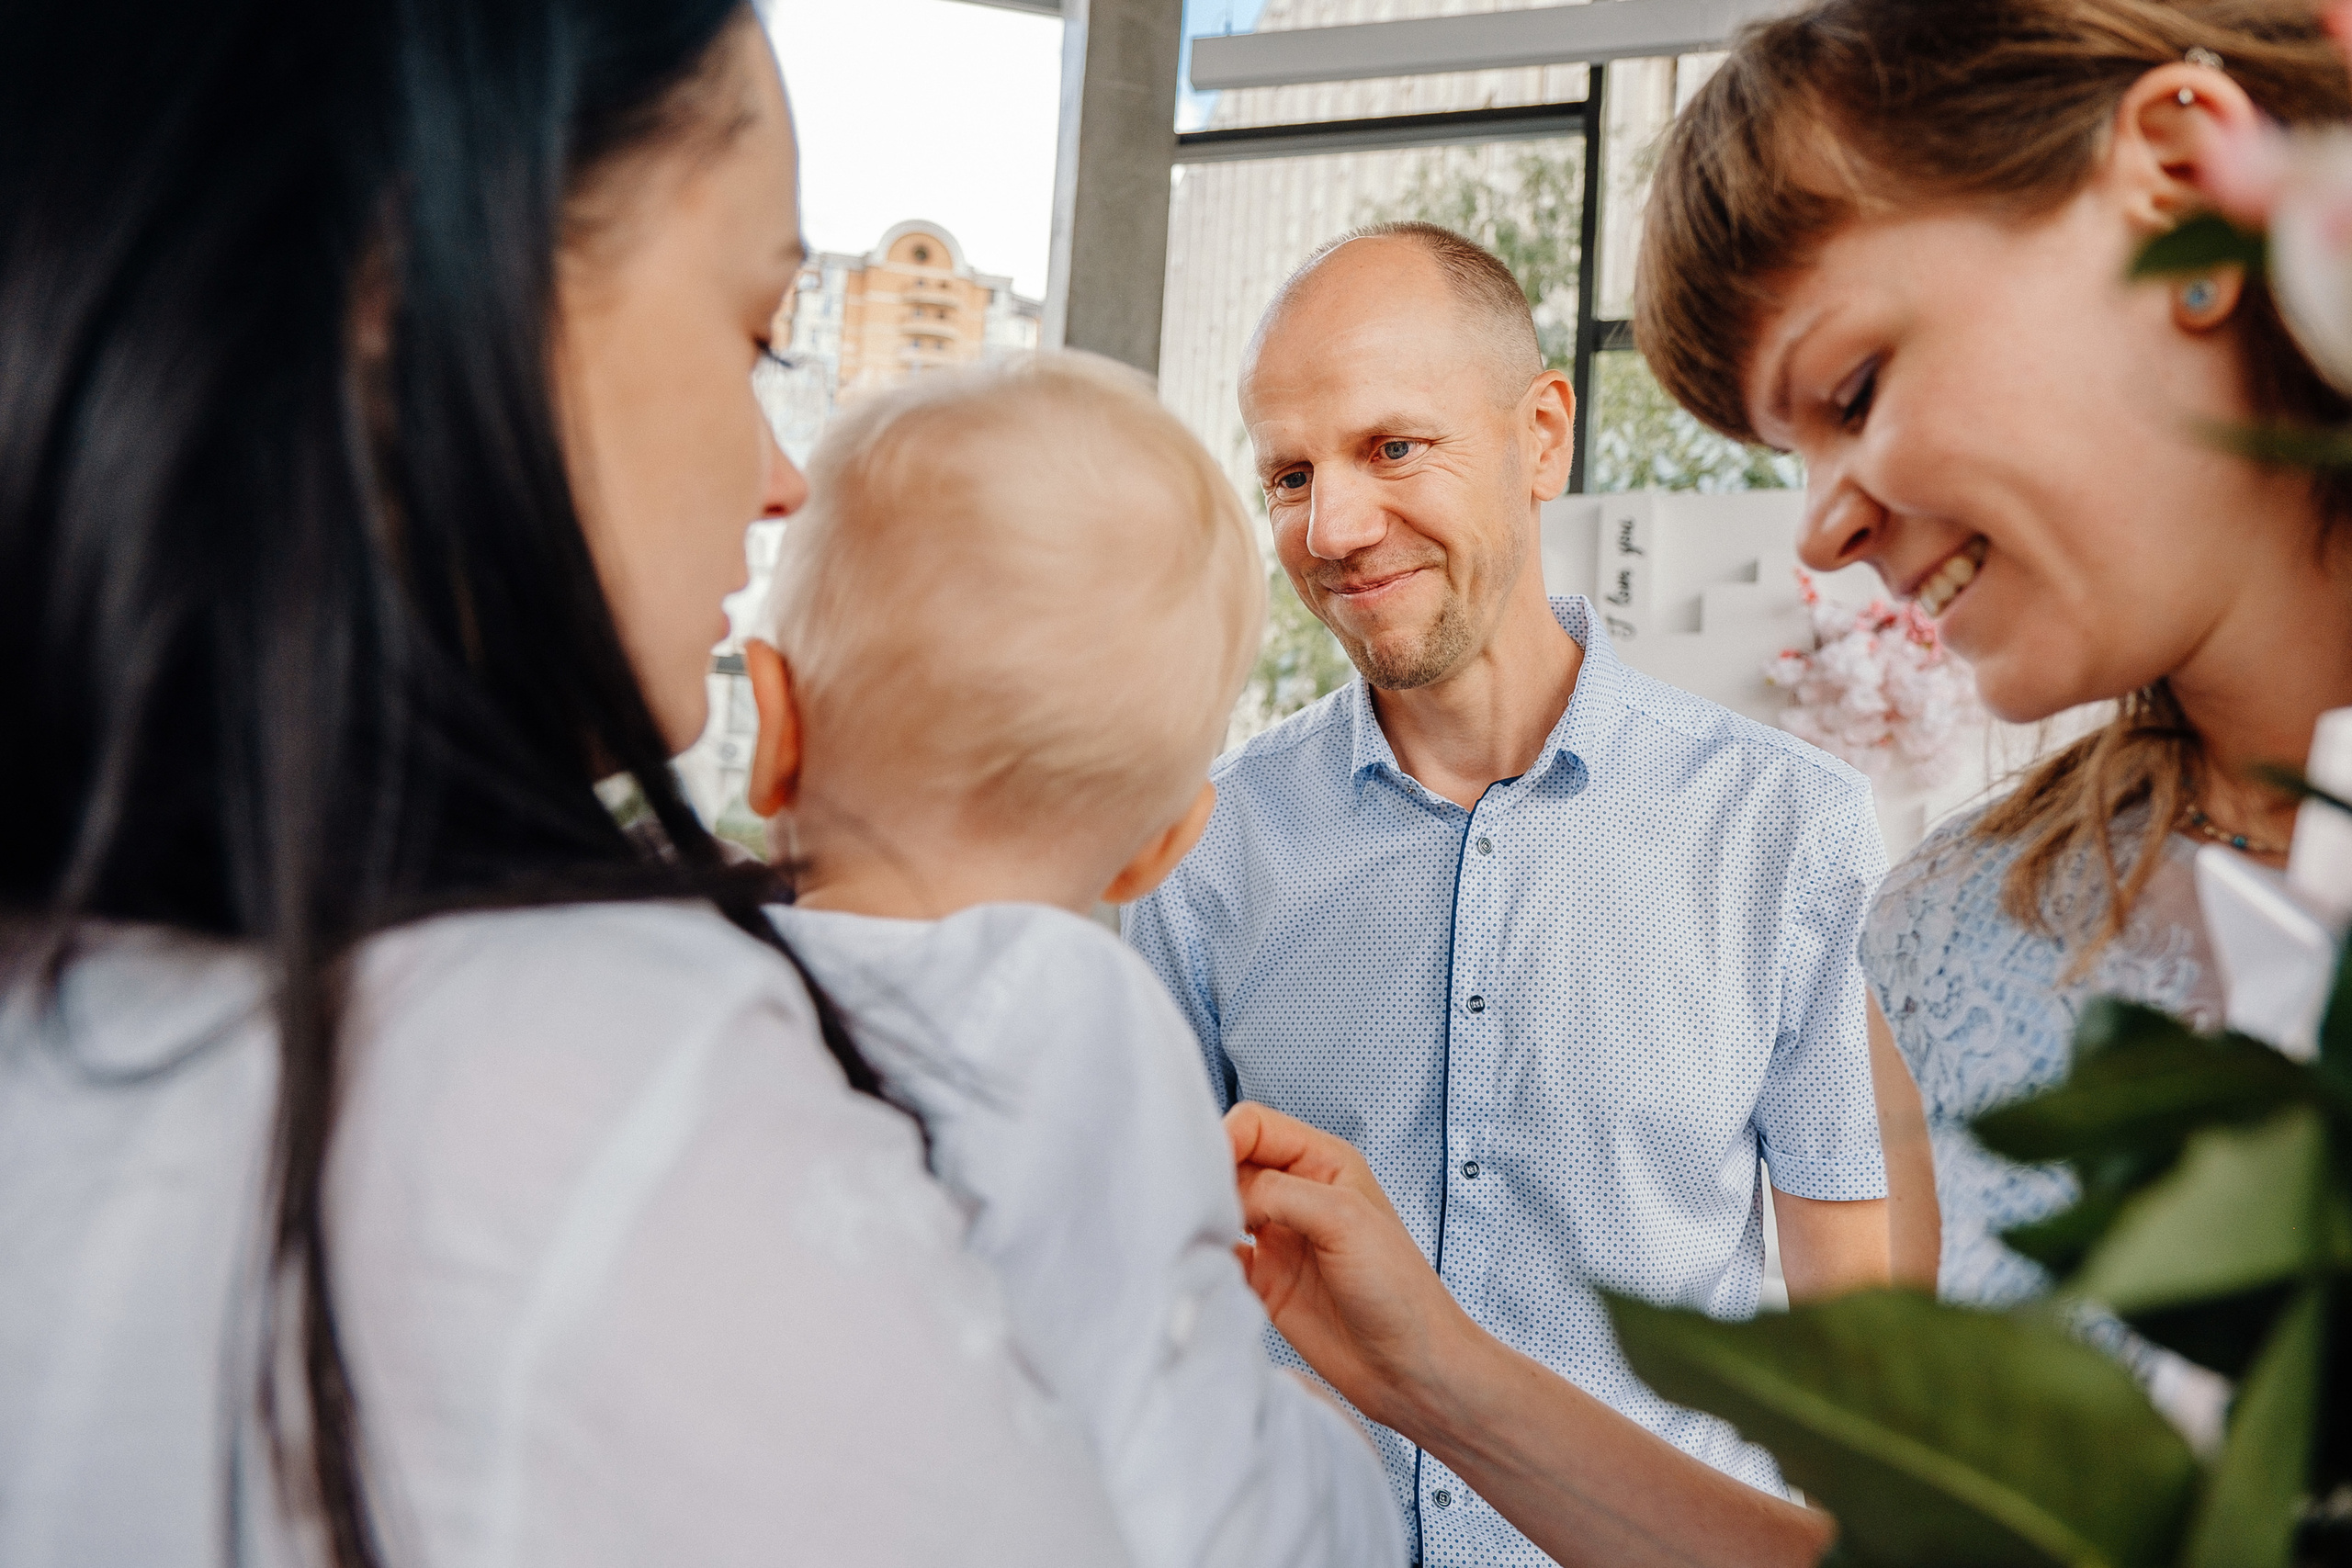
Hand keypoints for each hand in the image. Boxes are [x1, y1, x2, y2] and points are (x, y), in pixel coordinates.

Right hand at [1226, 1102, 1474, 1430]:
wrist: (1409, 1368)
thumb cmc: (1401, 1290)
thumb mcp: (1345, 1219)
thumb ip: (1279, 1192)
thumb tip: (1224, 1191)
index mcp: (1322, 1163)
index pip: (1255, 1126)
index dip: (1225, 1137)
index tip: (1202, 1165)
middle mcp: (1296, 1194)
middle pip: (1231, 1163)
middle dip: (1207, 1176)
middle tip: (1192, 1200)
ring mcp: (1277, 1237)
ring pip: (1220, 1207)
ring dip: (1203, 1214)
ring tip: (1194, 1229)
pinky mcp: (1263, 1280)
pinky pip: (1219, 1254)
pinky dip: (1204, 1254)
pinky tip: (1204, 1261)